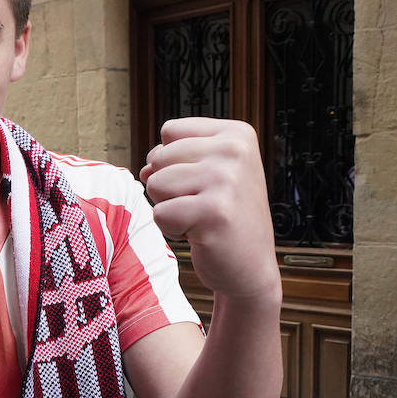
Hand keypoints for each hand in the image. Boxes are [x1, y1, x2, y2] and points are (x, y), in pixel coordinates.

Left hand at [140, 118, 278, 300]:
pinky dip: (172, 229)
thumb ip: (174, 157)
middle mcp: (235, 151)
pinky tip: (201, 233)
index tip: (203, 181)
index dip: (173, 160)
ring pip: (155, 184)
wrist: (250, 266)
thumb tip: (146, 168)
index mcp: (237, 134)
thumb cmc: (225, 216)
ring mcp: (226, 180)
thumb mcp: (209, 172)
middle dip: (169, 186)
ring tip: (200, 217)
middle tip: (202, 204)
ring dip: (169, 207)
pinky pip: (160, 214)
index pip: (170, 131)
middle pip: (158, 157)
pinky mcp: (213, 212)